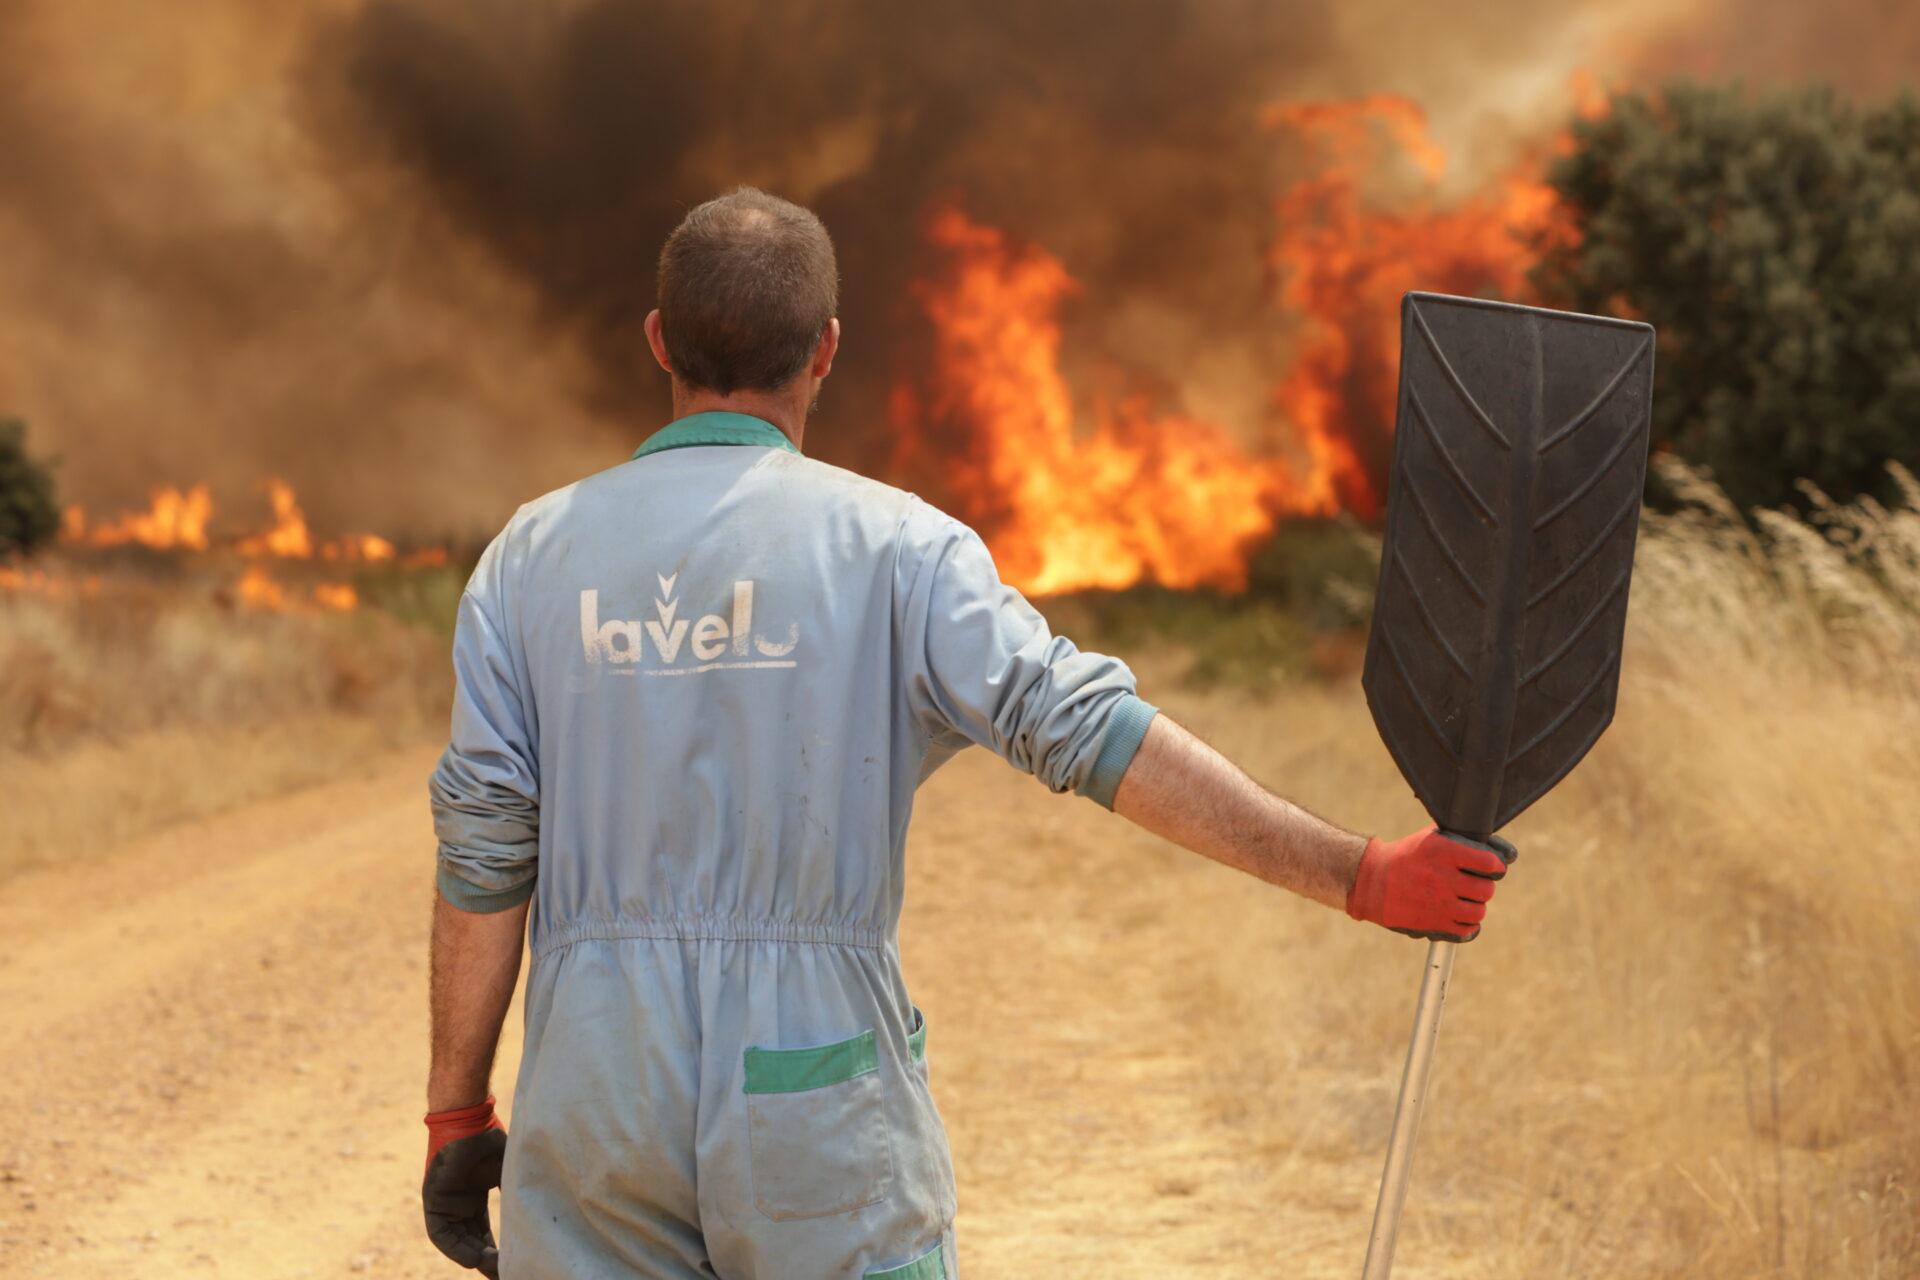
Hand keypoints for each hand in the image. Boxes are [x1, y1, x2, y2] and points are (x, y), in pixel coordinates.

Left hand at [423, 1096, 506, 1276]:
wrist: (470, 1117)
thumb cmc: (491, 1137)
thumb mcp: (507, 1172)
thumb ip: (515, 1193)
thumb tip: (538, 1216)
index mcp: (473, 1197)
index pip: (483, 1232)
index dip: (496, 1249)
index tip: (511, 1261)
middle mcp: (456, 1204)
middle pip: (470, 1240)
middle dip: (486, 1260)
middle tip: (503, 1273)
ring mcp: (443, 1203)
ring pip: (455, 1241)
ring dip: (473, 1257)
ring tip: (494, 1269)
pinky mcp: (432, 1200)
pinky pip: (441, 1233)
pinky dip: (456, 1247)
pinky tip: (474, 1257)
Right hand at [1346, 826, 1516, 941]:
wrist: (1371, 882)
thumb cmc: (1407, 857)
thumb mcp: (1432, 838)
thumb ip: (1465, 842)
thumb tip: (1505, 855)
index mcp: (1445, 850)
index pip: (1491, 862)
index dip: (1496, 866)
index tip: (1491, 867)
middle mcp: (1443, 876)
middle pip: (1487, 889)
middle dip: (1483, 887)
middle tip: (1471, 884)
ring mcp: (1438, 902)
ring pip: (1479, 911)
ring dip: (1474, 906)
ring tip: (1463, 900)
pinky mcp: (1432, 922)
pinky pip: (1467, 929)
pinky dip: (1467, 925)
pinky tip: (1457, 915)